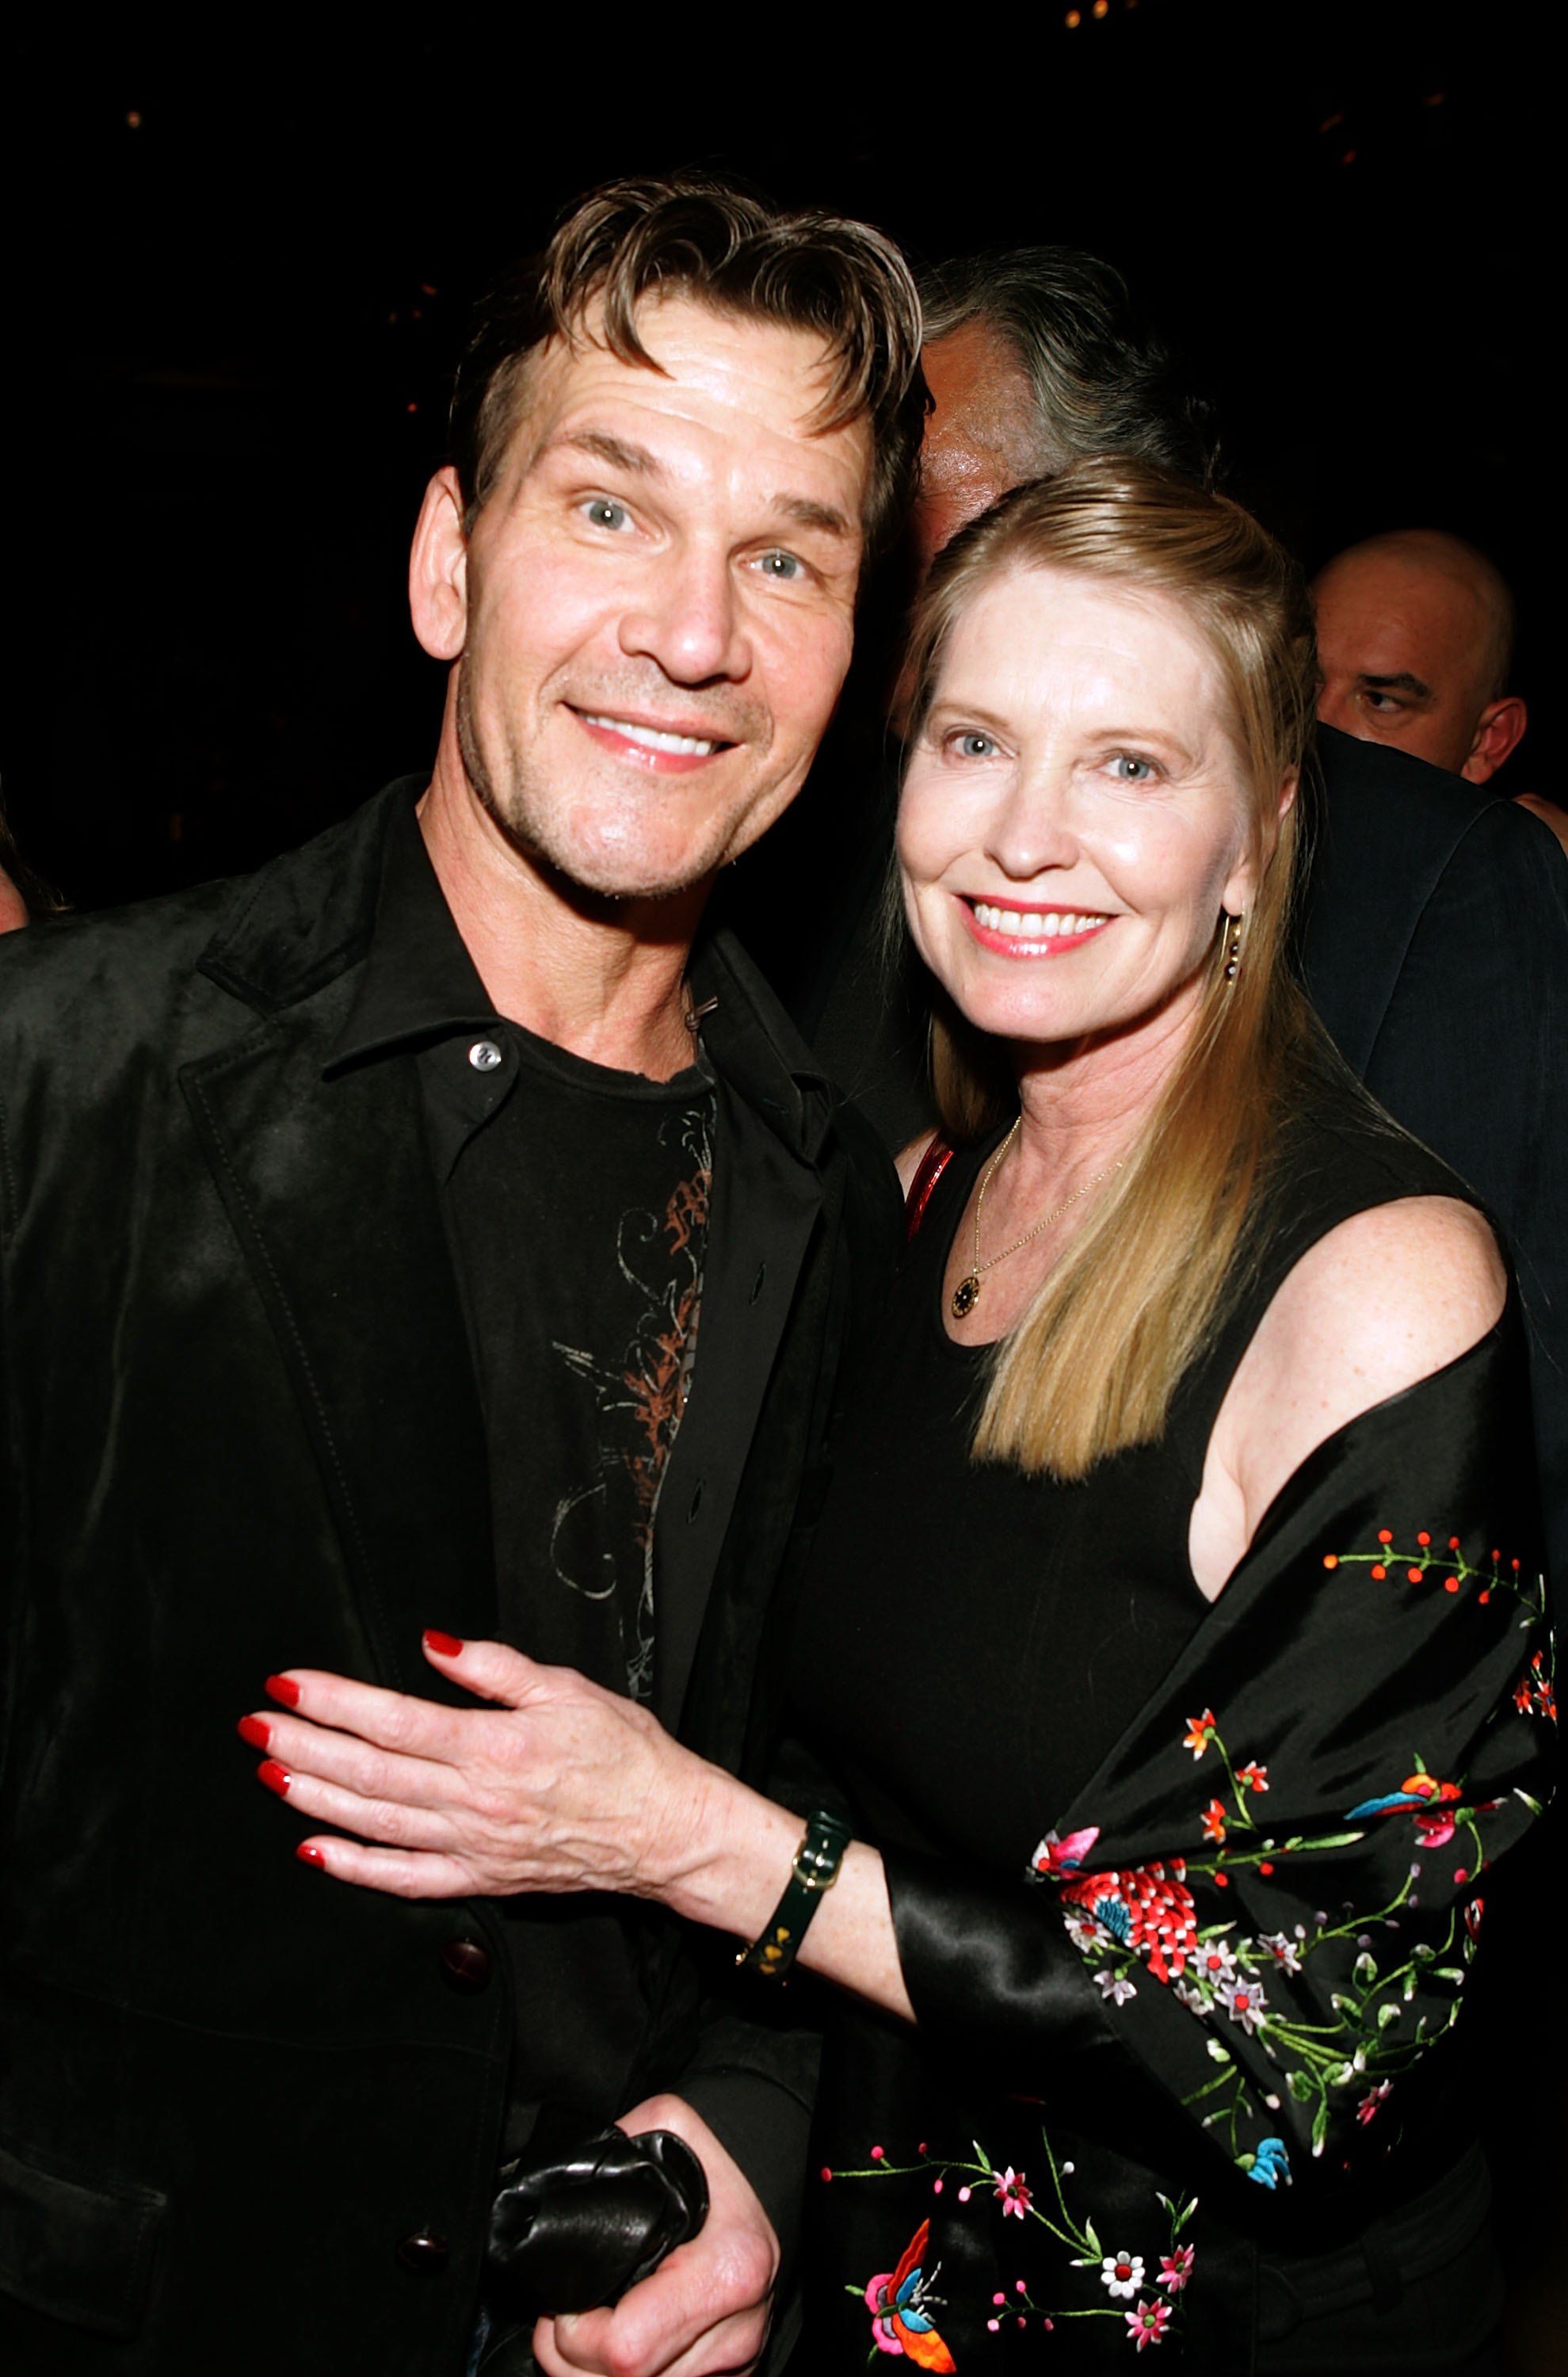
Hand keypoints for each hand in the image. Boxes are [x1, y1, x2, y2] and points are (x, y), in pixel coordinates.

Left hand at [240, 1633, 719, 1901]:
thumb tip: (434, 1644)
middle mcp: (475, 1801)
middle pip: (369, 1772)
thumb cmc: (627, 1755)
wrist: (668, 1830)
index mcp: (494, 1745)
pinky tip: (316, 1850)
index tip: (288, 1684)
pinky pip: (405, 1879)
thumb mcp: (567, 1688)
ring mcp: (474, 1846)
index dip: (333, 1702)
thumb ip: (494, 1667)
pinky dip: (355, 1868)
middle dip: (304, 1745)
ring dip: (315, 1798)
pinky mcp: (482, 1878)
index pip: (393, 1720)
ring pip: (375, 1823)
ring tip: (271, 1772)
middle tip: (255, 1726)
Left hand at [535, 2096, 777, 2376]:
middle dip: (575, 2362)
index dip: (576, 2336)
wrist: (772, 2183)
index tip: (564, 2307)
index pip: (626, 2348)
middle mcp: (740, 2325)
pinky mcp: (733, 2373)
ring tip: (583, 2336)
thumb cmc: (714, 2164)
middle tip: (561, 2324)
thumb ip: (615, 2145)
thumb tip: (561, 2180)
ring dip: (596, 2375)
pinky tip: (616, 2344)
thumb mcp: (670, 2127)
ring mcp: (738, 2356)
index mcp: (728, 2269)